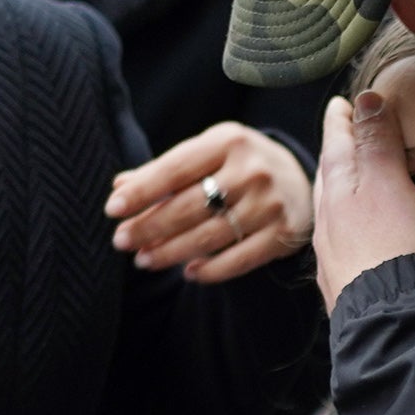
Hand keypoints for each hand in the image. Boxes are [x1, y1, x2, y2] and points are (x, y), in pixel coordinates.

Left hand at [107, 122, 311, 283]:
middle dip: (149, 226)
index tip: (113, 208)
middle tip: (121, 241)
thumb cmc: (240, 165)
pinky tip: (188, 272)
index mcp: (228, 141)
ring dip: (170, 252)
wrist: (301, 178)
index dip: (142, 190)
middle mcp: (252, 171)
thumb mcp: (207, 154)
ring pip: (209, 236)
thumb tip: (120, 187)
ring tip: (143, 260)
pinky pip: (239, 260)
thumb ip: (165, 170)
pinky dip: (210, 270)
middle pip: (189, 206)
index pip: (175, 168)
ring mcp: (269, 204)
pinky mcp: (282, 234)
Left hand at [311, 91, 414, 310]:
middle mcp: (327, 218)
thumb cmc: (391, 246)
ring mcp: (333, 251)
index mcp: (337, 186)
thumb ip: (377, 141)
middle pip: (331, 174)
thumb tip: (364, 99)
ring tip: (355, 183)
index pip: (336, 140)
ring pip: (333, 209)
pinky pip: (343, 241)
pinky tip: (359, 236)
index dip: (343, 118)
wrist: (390, 316)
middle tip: (346, 136)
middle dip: (339, 153)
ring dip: (343, 191)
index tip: (342, 104)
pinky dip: (351, 226)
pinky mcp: (346, 279)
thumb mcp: (388, 181)